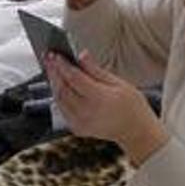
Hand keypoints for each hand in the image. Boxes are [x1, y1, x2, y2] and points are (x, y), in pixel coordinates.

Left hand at [46, 51, 166, 166]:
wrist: (135, 131)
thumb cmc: (132, 106)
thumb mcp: (119, 83)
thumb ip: (96, 70)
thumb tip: (81, 56)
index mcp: (99, 99)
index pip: (74, 78)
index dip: (63, 65)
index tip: (55, 54)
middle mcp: (86, 112)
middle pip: (63, 88)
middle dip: (54, 72)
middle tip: (49, 59)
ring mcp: (80, 123)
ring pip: (59, 99)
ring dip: (54, 83)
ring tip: (52, 70)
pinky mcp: (77, 128)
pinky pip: (63, 110)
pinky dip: (59, 96)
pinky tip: (60, 86)